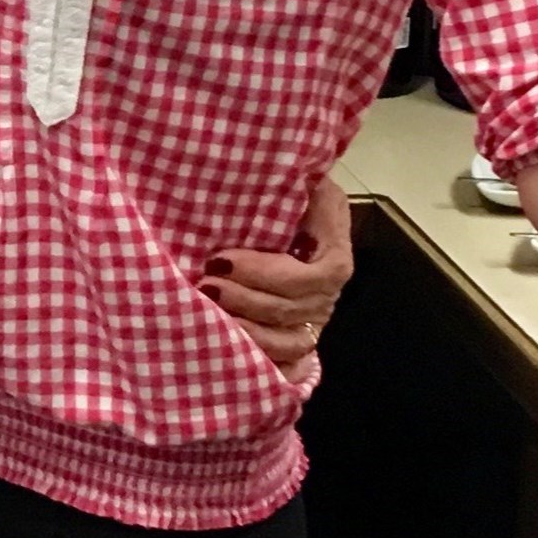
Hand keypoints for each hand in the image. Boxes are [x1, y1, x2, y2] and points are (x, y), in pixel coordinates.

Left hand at [201, 176, 353, 383]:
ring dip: (246, 328)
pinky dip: (259, 359)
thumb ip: (299, 186)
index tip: (221, 258)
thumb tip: (294, 172)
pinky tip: (227, 346)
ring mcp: (314, 323)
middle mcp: (327, 294)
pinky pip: (286, 365)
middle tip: (204, 283)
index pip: (317, 274)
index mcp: (334, 256)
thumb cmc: (288, 205)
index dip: (267, 272)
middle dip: (245, 298)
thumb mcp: (303, 187)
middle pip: (292, 308)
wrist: (294, 229)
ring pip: (288, 340)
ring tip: (208, 311)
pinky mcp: (296, 345)